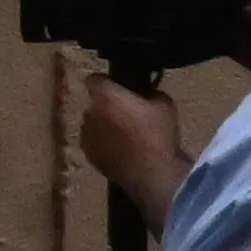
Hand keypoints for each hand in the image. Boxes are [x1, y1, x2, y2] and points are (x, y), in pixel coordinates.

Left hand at [72, 71, 185, 227]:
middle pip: (95, 104)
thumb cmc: (158, 134)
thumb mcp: (164, 104)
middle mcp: (89, 113)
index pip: (94, 79)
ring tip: (126, 136)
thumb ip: (150, 92)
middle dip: (108, 106)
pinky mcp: (89, 155)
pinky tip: (122, 152)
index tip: (119, 88)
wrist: (153, 172)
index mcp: (105, 96)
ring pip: (93, 124)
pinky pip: (94, 143)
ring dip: (104, 126)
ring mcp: (86, 136)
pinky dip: (104, 144)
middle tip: (128, 115)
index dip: (106, 82)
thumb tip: (145, 94)